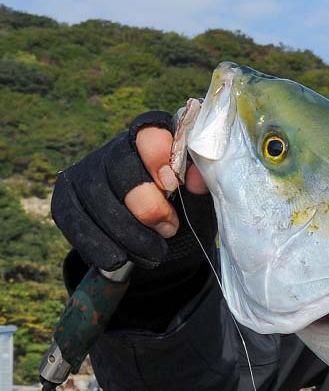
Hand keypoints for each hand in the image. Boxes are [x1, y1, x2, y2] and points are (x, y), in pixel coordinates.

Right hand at [52, 111, 212, 271]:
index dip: (159, 155)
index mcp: (155, 140)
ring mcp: (87, 171)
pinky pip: (75, 219)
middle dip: (147, 205)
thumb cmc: (184, 215)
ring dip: (128, 232)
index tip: (173, 185)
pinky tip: (119, 258)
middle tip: (170, 230)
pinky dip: (99, 245)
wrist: (158, 245)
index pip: (149, 132)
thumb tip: (198, 178)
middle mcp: (116, 149)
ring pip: (98, 196)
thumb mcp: (200, 204)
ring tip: (153, 253)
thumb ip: (201, 190)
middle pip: (122, 166)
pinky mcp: (66, 196)